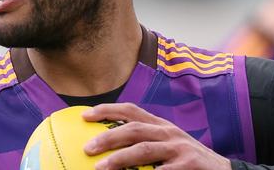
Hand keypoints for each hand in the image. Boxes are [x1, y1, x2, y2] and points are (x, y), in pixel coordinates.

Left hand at [82, 103, 231, 169]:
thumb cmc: (186, 161)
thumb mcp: (167, 146)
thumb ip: (145, 143)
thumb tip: (109, 147)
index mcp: (161, 125)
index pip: (131, 110)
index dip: (107, 110)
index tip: (84, 115)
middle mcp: (169, 132)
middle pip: (134, 128)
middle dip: (108, 135)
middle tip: (86, 147)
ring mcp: (179, 148)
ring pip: (144, 149)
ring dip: (120, 158)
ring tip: (100, 168)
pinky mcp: (188, 165)